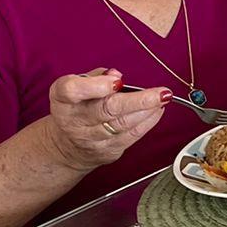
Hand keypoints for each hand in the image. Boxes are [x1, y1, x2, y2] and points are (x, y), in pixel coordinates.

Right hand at [46, 70, 168, 171]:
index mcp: (63, 99)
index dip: (96, 86)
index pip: (73, 90)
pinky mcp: (106, 151)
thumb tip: (115, 75)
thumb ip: (96, 76)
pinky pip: (131, 136)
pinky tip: (157, 111)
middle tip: (161, 92)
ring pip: (123, 124)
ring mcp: (90, 139)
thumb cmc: (76, 107)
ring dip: (148, 110)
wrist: (67, 146)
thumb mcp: (77, 86)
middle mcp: (74, 120)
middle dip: (138, 100)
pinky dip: (147, 122)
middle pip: (107, 109)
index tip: (117, 81)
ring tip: (163, 98)